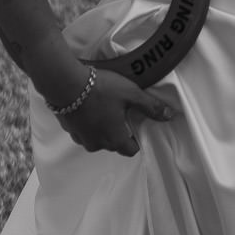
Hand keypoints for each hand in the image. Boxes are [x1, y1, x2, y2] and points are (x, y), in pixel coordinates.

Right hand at [59, 69, 177, 155]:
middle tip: (121, 111)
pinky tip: (89, 106)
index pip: (131, 150)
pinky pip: (83, 131)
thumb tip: (169, 116)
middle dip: (119, 131)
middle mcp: (97, 144)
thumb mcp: (131, 94)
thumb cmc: (101, 89)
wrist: (65, 83)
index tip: (136, 124)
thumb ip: (151, 106)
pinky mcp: (69, 129)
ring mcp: (80, 138)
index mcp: (114, 139)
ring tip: (104, 106)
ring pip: (97, 138)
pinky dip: (88, 122)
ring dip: (102, 127)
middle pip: (114, 144)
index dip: (136, 139)